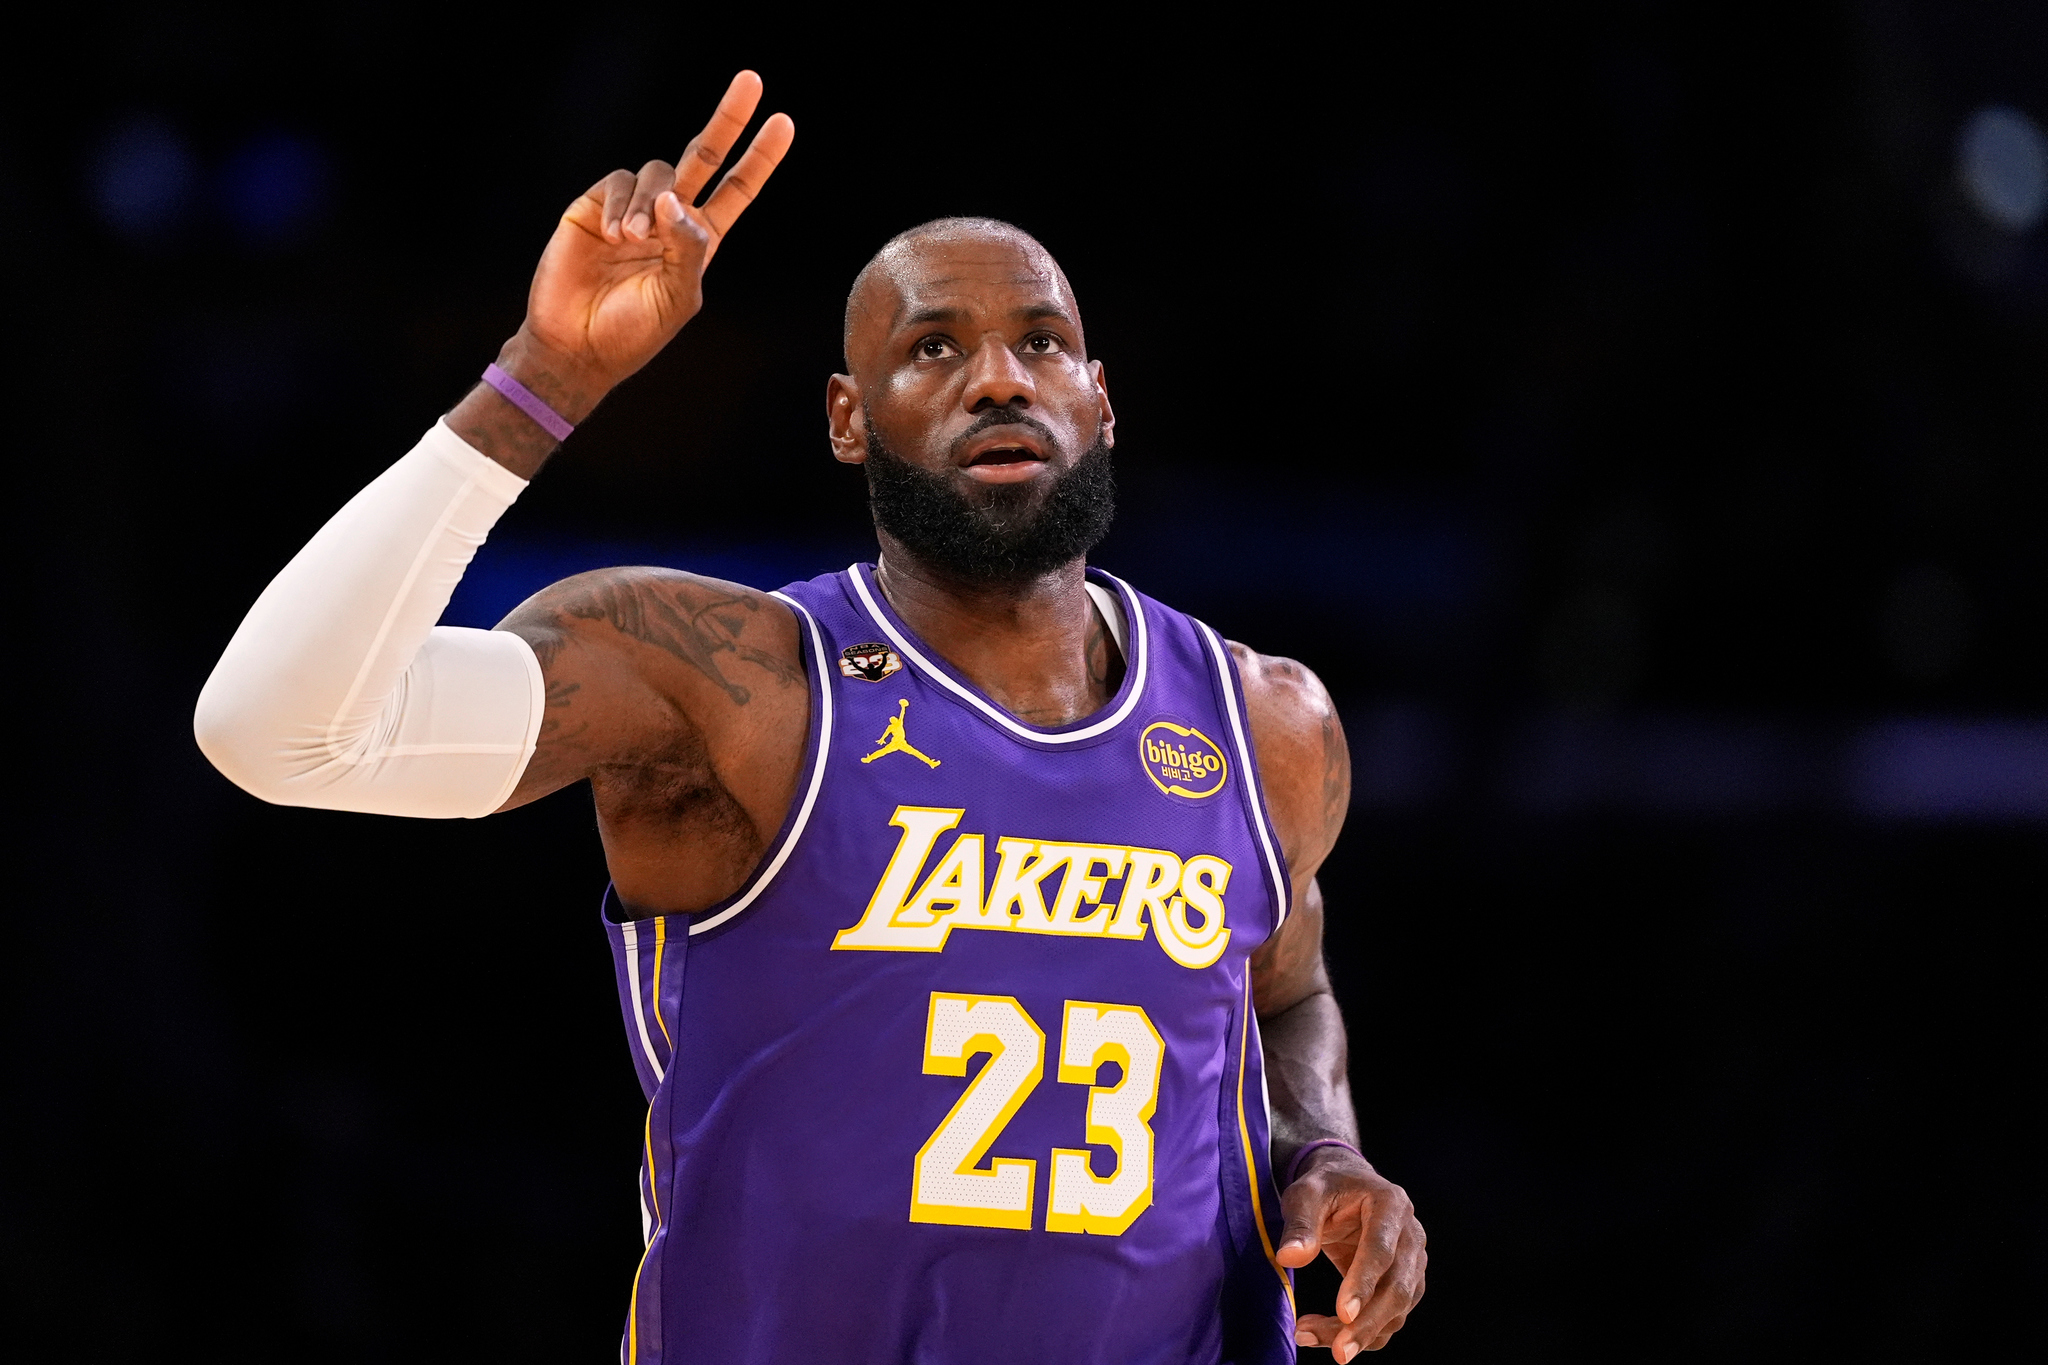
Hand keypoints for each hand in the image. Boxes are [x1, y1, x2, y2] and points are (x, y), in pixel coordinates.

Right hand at [514, 70, 795, 412]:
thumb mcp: (676, 296)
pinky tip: (614, 237)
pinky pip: (620, 181)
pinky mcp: (595, 205)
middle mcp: (669, 217)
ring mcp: (632, 208)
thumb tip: (676, 199)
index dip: (760, 157)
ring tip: (632, 241)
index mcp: (699, 240)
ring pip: (659, 172)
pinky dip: (622, 204)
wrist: (576, 346)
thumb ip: (686, 248)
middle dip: (728, 118)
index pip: (737, 190)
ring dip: (652, 202)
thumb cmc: (632, 332)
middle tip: (752, 80)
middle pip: (705, 156)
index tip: (784, 122)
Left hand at [1276, 1148, 1426, 1358]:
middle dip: (1368, 1323)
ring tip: (1310, 1337)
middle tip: (1338, 1352)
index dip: (1364, 1282)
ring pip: (1396, 1309)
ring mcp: (1413, 1261)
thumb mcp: (1305, 1194)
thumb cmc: (1325, 1187)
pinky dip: (1363, 1334)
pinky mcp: (1406, 1282)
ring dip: (1361, 1334)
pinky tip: (1326, 1336)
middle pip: (1398, 1287)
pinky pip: (1390, 1317)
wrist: (1346, 1185)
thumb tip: (1289, 1258)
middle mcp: (1411, 1234)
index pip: (1382, 1249)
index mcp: (1390, 1203)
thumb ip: (1299, 1224)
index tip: (1343, 1314)